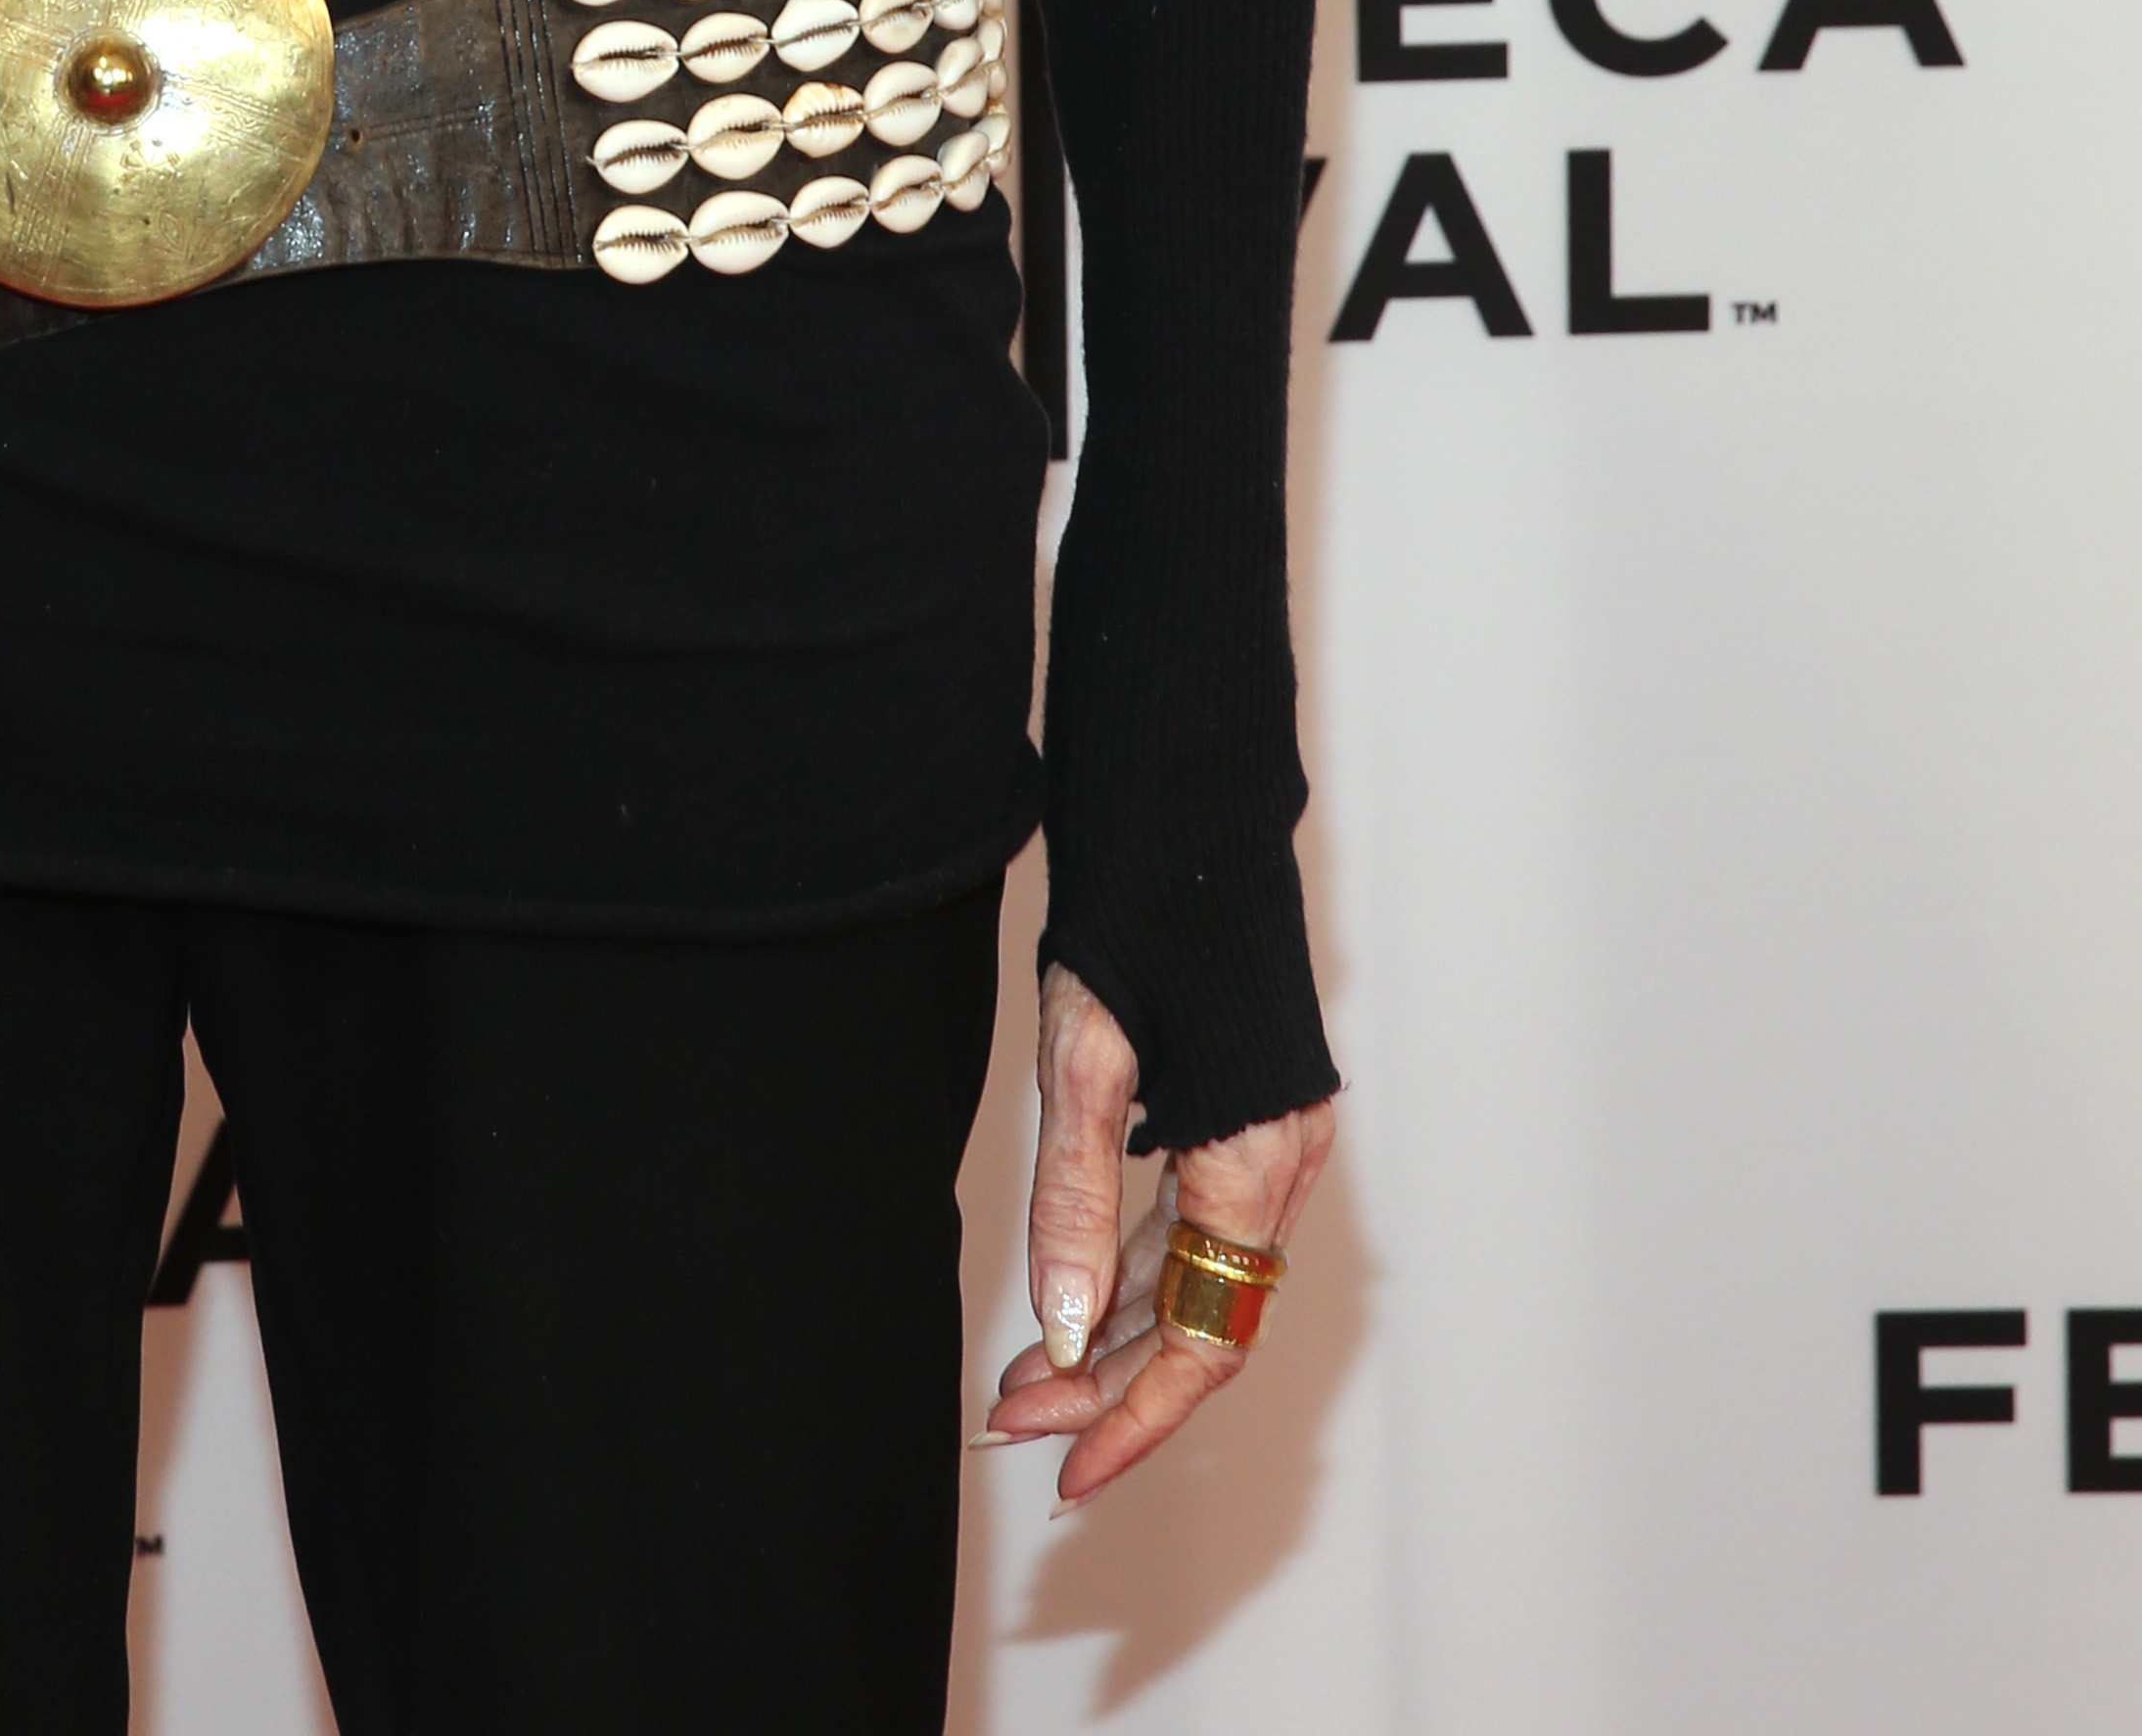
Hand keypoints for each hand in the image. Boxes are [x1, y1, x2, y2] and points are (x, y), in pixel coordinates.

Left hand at [983, 960, 1332, 1506]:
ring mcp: (1266, 1142)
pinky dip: (1131, 1274)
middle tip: (1010, 1420)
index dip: (1135, 1418)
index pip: (1202, 1338)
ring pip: (1194, 1279)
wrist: (1186, 816)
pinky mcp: (1240, 1120)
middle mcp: (1276, 1163)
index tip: (1063, 1469)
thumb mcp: (1083, 1060)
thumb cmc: (1137, 921)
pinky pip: (1192, 1228)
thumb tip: (1060, 1331)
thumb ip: (1073, 1198)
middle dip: (1105, 1385)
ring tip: (1023, 1377)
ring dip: (1113, 1336)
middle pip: (1199, 1320)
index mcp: (1251, 1160)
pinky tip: (1073, 1299)